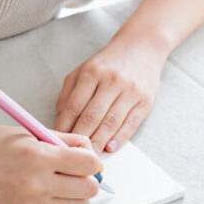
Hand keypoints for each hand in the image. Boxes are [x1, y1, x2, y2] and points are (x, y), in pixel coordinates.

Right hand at [0, 125, 102, 203]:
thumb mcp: (31, 132)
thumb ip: (63, 140)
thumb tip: (88, 149)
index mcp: (40, 156)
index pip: (88, 164)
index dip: (93, 159)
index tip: (87, 157)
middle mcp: (37, 183)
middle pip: (89, 189)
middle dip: (89, 178)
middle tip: (78, 170)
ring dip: (78, 194)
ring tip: (65, 181)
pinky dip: (59, 202)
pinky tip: (47, 189)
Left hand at [54, 35, 165, 153]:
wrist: (142, 47)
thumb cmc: (108, 62)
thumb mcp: (83, 69)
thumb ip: (69, 92)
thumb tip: (60, 119)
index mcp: (92, 72)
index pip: (74, 105)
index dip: (64, 126)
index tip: (58, 140)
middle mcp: (112, 81)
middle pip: (92, 117)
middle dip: (81, 138)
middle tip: (72, 154)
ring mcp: (130, 91)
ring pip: (110, 123)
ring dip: (98, 142)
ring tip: (89, 156)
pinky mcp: (145, 101)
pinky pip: (130, 124)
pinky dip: (119, 138)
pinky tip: (110, 148)